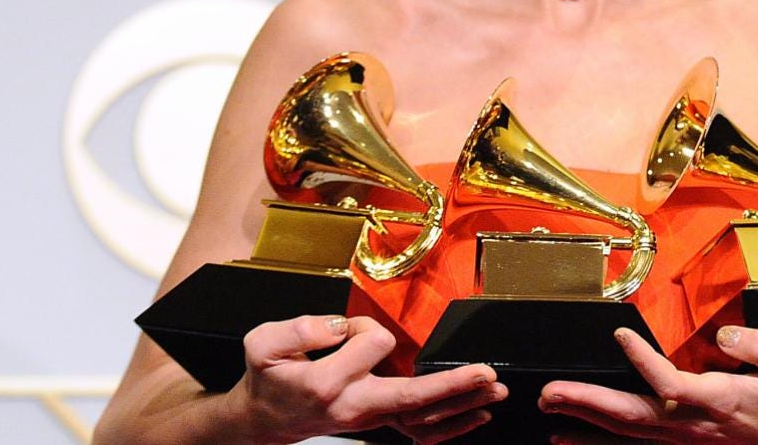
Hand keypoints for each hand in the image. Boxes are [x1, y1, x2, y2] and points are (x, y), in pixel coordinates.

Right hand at [225, 314, 506, 443]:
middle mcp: (354, 406)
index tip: (345, 329)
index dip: (364, 325)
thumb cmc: (268, 378)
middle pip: (413, 397)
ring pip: (423, 417)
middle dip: (452, 386)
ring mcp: (369, 420)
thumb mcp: (263, 344)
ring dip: (462, 403)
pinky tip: (476, 416)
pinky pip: (419, 431)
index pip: (371, 342)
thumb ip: (300, 329)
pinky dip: (452, 425)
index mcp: (329, 383)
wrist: (264, 418)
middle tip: (486, 374)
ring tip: (494, 390)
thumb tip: (338, 326)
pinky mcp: (377, 424)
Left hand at [538, 326, 757, 443]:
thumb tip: (726, 335)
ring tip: (550, 407)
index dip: (642, 362)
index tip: (620, 335)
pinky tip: (570, 437)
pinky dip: (600, 441)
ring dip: (585, 421)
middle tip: (551, 393)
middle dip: (588, 405)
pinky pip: (635, 444)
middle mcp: (696, 425)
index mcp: (721, 400)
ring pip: (628, 433)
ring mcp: (686, 440)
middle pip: (633, 417)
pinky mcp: (682, 444)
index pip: (670, 385)